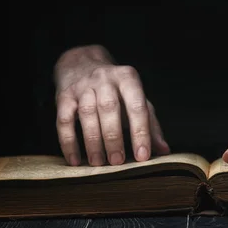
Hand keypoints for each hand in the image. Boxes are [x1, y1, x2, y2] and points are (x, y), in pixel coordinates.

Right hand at [54, 45, 169, 165]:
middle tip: (117, 162)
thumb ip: (151, 123)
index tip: (143, 156)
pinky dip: (68, 142)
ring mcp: (83, 86)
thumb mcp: (136, 99)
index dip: (141, 131)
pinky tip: (74, 160)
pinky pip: (63, 120)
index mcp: (127, 78)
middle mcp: (105, 79)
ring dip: (92, 141)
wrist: (81, 63)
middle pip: (109, 107)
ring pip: (87, 113)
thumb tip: (164, 150)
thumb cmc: (115, 89)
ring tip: (98, 163)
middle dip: (114, 137)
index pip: (137, 105)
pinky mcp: (64, 96)